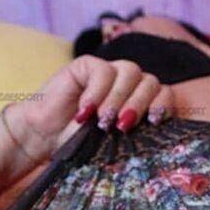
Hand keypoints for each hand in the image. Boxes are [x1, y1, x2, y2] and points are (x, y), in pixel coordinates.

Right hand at [7, 56, 173, 163]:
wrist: (44, 138)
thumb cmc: (81, 144)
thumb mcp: (115, 144)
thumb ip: (137, 135)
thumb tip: (157, 136)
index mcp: (141, 103)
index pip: (165, 95)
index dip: (163, 105)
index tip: (154, 121)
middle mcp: (129, 85)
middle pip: (150, 82)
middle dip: (138, 105)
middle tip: (121, 127)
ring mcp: (110, 73)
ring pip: (131, 72)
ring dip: (118, 99)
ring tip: (102, 122)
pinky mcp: (88, 65)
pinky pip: (103, 70)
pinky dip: (97, 92)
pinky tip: (85, 111)